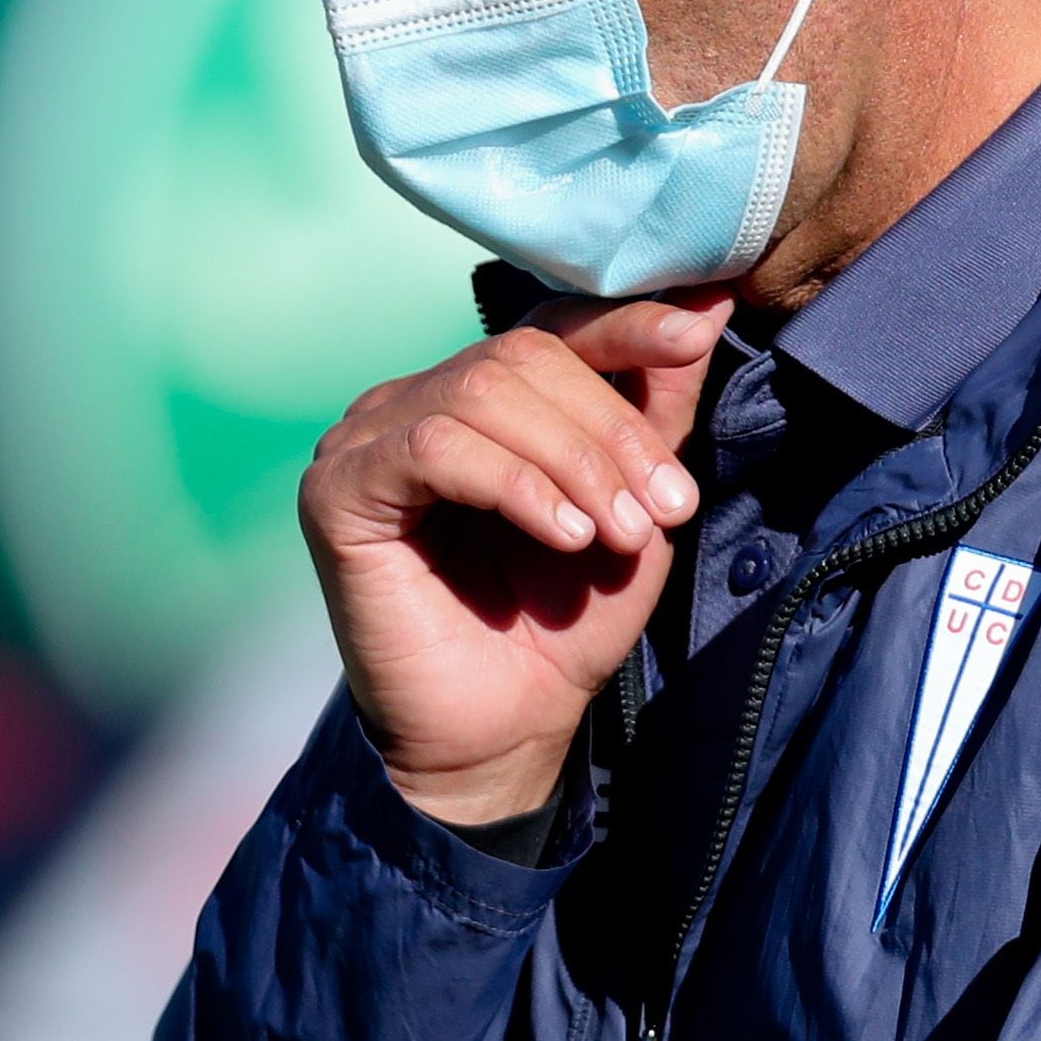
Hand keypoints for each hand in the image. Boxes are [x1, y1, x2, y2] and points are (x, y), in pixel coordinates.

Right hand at [297, 291, 727, 826]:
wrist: (500, 735)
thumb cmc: (562, 625)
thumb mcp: (630, 505)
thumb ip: (655, 410)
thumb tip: (703, 305)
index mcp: (475, 400)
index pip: (549, 326)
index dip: (623, 324)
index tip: (695, 332)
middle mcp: (409, 404)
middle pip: (521, 356)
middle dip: (608, 429)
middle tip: (663, 509)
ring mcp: (364, 441)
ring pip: (483, 392)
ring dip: (573, 461)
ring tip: (618, 534)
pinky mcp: (337, 490)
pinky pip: (434, 446)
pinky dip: (514, 484)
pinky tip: (562, 535)